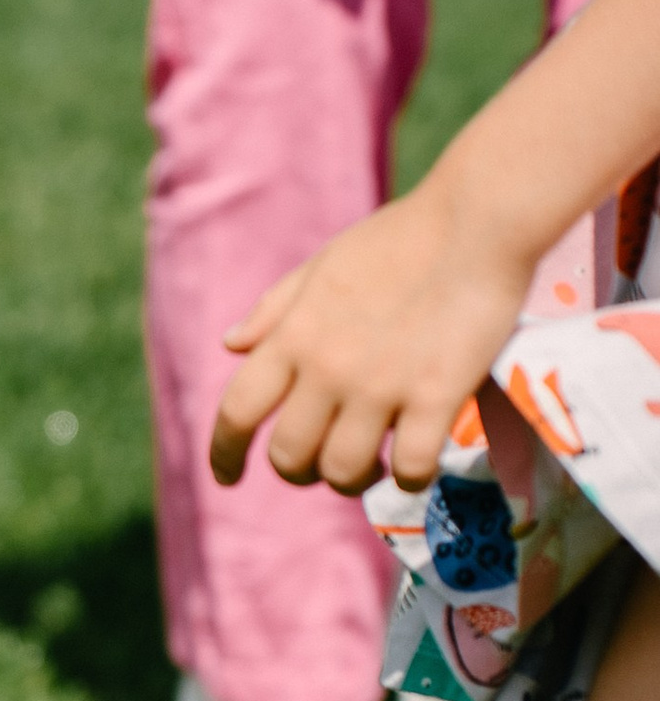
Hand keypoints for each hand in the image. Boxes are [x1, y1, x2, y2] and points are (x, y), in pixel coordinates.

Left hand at [208, 190, 530, 498]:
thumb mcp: (322, 266)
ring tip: (375, 465)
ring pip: (343, 471)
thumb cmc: (399, 238)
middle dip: (300, 473)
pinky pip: (412, 467)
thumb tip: (229, 345)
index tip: (228, 476)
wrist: (476, 220)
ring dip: (353, 480)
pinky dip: (412, 476)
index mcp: (294, 335)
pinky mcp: (437, 396)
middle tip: (324, 465)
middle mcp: (328, 368)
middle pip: (289, 456)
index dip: (224, 453)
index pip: (236, 412)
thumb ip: (274, 310)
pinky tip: (418, 463)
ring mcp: (382, 385)